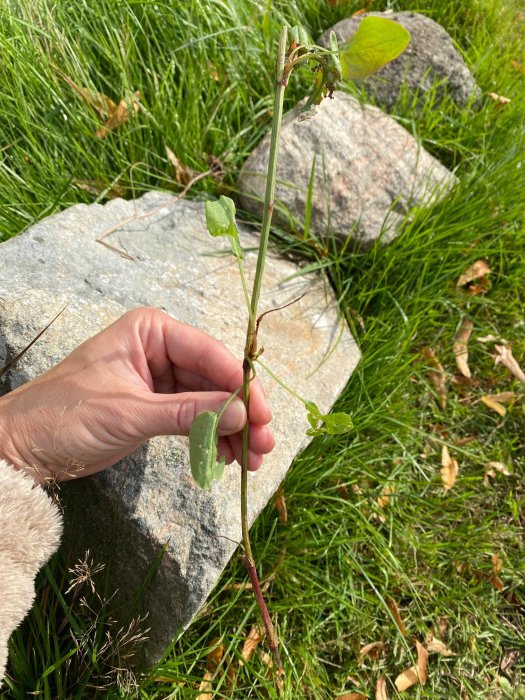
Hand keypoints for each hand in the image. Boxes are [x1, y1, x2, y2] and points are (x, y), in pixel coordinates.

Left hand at [0, 307, 273, 484]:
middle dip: (240, 412)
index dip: (239, 384)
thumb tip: (242, 414)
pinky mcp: (156, 405)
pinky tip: (226, 457)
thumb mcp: (130, 414)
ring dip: (231, 429)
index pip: (208, 353)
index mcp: (150, 332)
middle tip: (265, 443)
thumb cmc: (64, 416)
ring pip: (209, 401)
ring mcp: (159, 379)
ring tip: (252, 460)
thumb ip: (188, 413)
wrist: (23, 448)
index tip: (262, 414)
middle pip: (214, 379)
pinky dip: (211, 437)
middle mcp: (159, 349)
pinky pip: (193, 417)